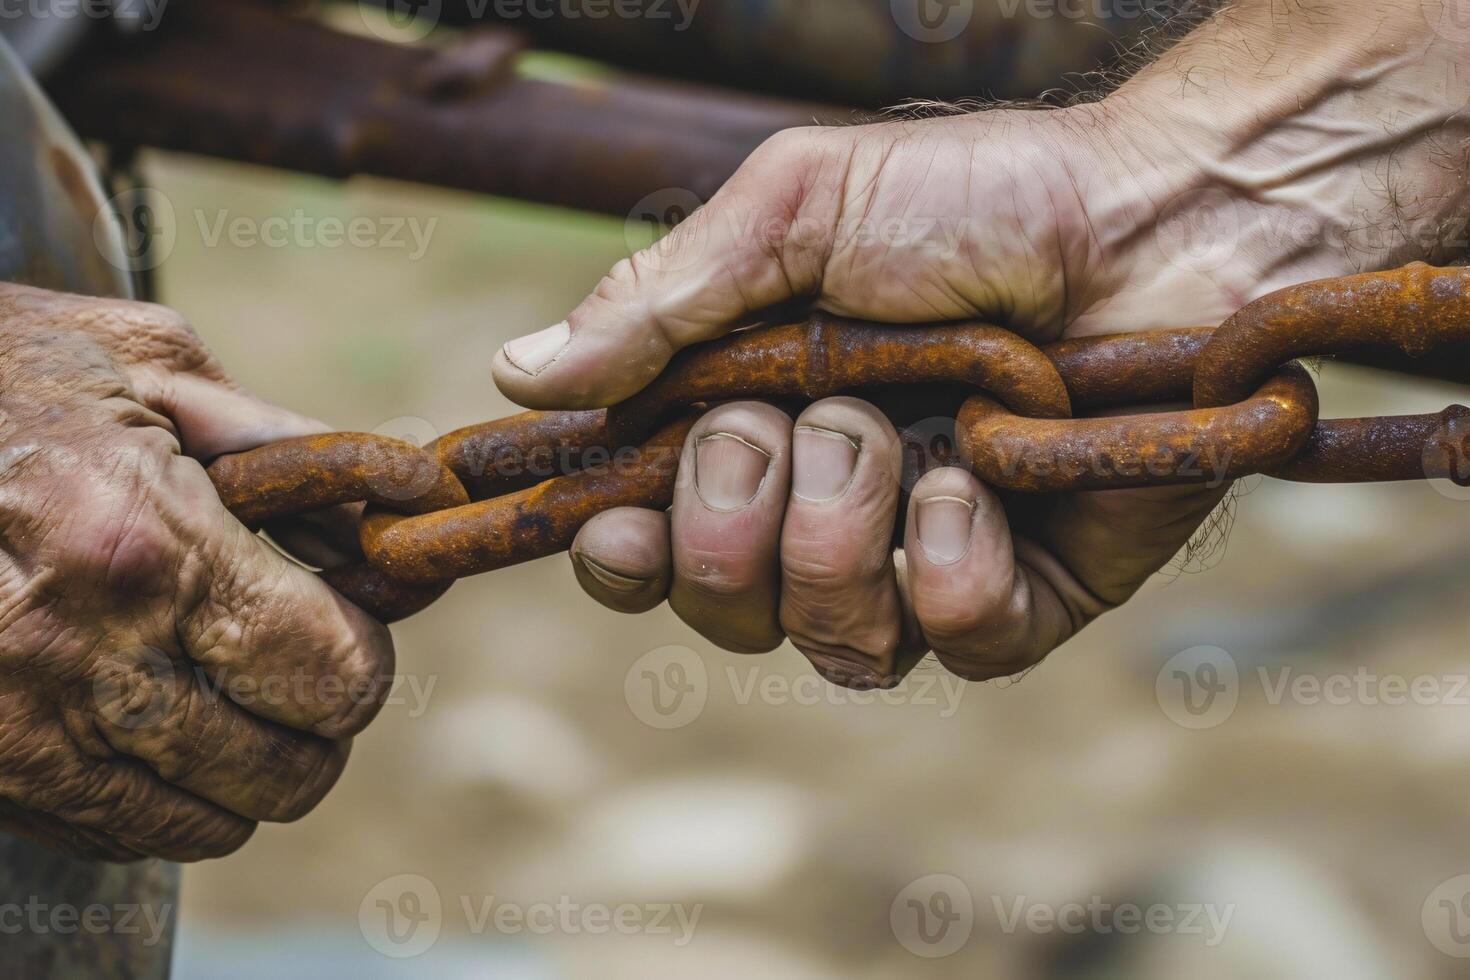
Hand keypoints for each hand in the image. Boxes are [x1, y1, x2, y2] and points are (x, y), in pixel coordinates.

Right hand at [0, 283, 393, 860]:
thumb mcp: (151, 366)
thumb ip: (292, 447)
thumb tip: (407, 506)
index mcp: (150, 544)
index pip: (335, 674)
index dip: (361, 655)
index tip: (344, 623)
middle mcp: (86, 656)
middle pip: (290, 770)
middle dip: (315, 721)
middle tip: (292, 665)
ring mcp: (19, 732)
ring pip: (213, 822)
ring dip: (244, 768)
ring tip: (221, 690)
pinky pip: (121, 835)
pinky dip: (163, 798)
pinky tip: (142, 719)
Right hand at [494, 2, 1469, 686]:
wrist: (1161, 213)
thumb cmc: (975, 196)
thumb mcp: (792, 213)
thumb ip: (658, 302)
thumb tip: (517, 374)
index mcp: (761, 423)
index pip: (651, 537)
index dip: (621, 552)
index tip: (613, 519)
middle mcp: (832, 506)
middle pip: (721, 605)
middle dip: (733, 518)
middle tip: (794, 418)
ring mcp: (927, 557)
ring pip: (828, 644)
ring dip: (836, 538)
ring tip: (895, 440)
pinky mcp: (1028, 591)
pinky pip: (951, 643)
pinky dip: (949, 566)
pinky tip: (978, 480)